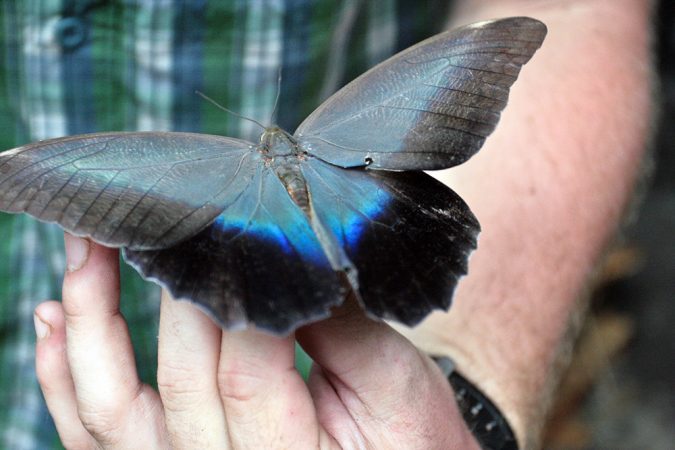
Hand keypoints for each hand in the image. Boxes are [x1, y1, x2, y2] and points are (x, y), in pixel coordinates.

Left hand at [33, 234, 478, 448]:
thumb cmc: (411, 436)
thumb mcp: (397, 384)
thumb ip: (344, 327)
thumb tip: (286, 254)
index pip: (248, 370)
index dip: (239, 297)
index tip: (239, 226)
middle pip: (181, 379)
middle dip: (171, 291)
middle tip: (164, 218)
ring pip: (114, 409)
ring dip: (91, 322)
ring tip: (85, 250)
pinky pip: (98, 431)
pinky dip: (64, 377)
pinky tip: (55, 318)